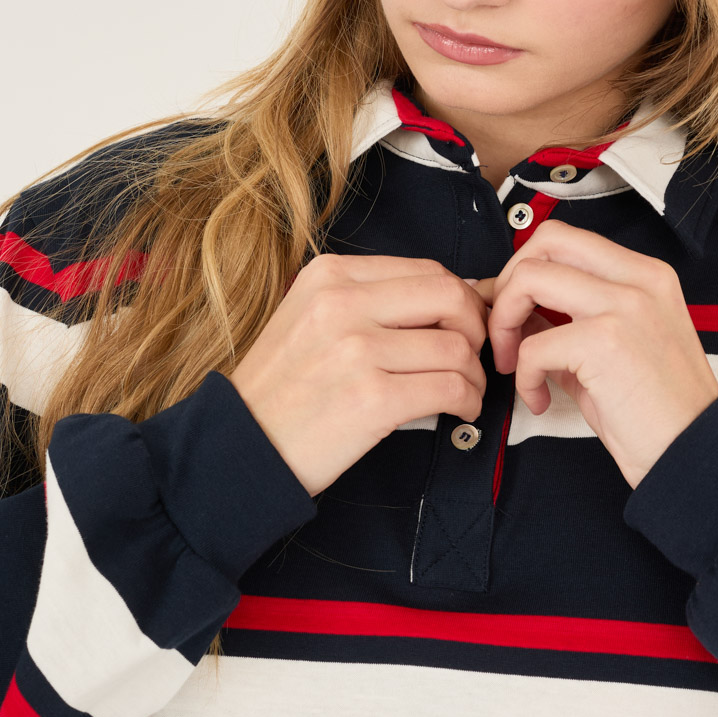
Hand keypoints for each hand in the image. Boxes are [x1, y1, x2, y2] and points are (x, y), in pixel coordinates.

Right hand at [229, 254, 488, 496]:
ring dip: (474, 375)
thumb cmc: (283, 387)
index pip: (427, 270)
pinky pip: (450, 388)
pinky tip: (459, 411)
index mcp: (330, 275)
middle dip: (476, 329)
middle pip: (450, 298)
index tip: (467, 325)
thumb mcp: (311, 318)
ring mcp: (356, 350)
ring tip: (465, 392)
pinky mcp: (372, 398)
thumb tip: (461, 293)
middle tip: (473, 356)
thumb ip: (376, 301)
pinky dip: (468, 401)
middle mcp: (342, 303)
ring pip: (457, 347)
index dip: (461, 299)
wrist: (240, 446)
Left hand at [480, 220, 717, 488]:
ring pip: (530, 278)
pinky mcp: (605, 341)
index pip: (567, 239)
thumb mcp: (615, 347)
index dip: (527, 268)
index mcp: (646, 275)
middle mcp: (638, 280)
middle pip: (546, 242)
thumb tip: (516, 311)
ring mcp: (624, 305)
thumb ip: (568, 320)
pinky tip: (540, 399)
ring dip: (504, 322)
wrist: (692, 452)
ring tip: (513, 362)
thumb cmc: (658, 411)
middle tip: (505, 329)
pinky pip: (533, 345)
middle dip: (509, 283)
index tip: (514, 307)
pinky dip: (523, 376)